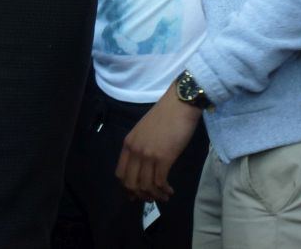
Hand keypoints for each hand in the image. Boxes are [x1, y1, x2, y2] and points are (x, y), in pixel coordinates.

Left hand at [115, 86, 201, 202]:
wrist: (180, 103)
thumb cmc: (166, 114)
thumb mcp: (145, 129)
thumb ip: (141, 145)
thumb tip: (145, 162)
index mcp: (128, 144)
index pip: (120, 173)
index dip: (127, 187)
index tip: (135, 193)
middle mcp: (135, 151)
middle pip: (130, 183)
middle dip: (140, 195)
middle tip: (150, 198)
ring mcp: (148, 155)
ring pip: (145, 185)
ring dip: (154, 195)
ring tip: (163, 196)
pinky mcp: (164, 158)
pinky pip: (159, 181)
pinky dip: (164, 190)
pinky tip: (169, 190)